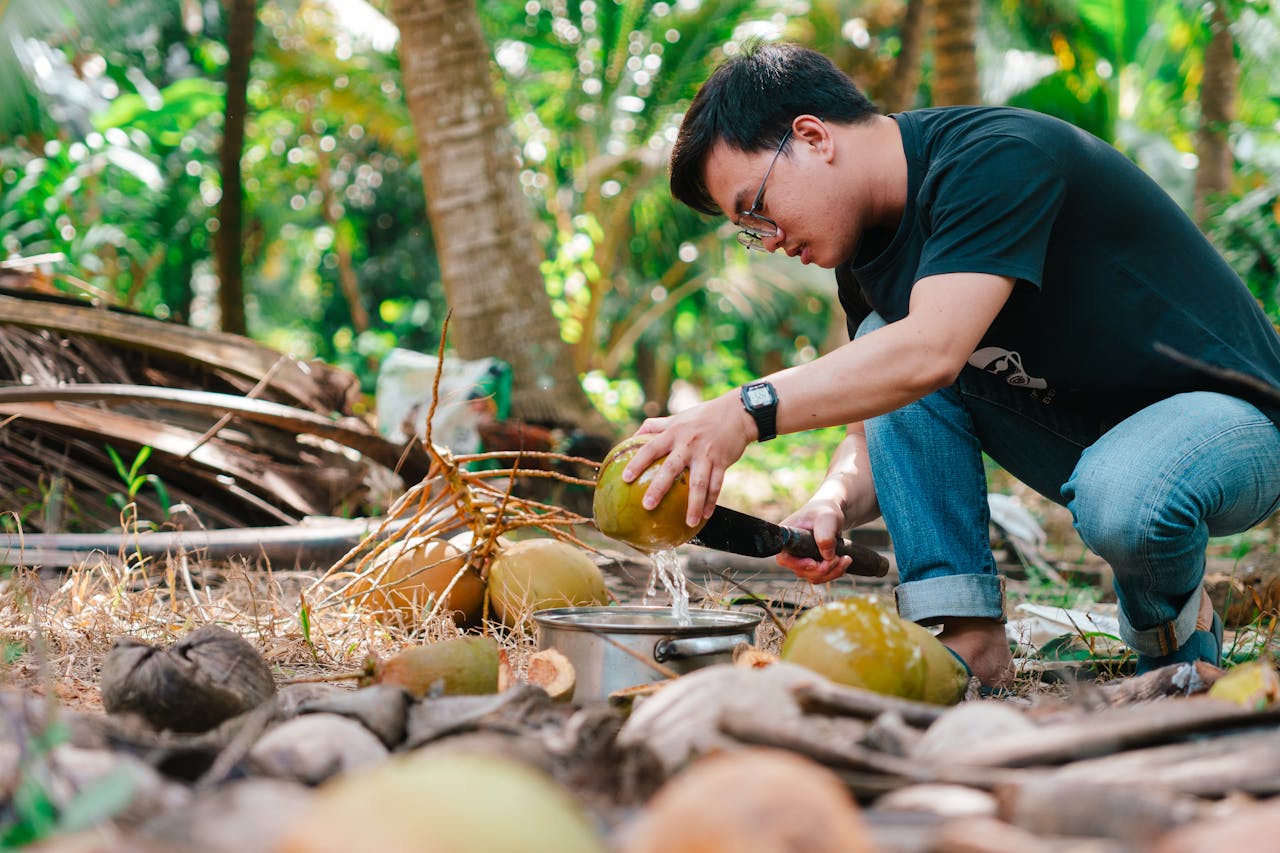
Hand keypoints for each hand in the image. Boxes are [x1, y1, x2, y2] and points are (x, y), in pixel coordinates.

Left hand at [620, 394, 754, 526]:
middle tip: (647, 506)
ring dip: (694, 505)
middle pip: (671, 469)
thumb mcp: (678, 417)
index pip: (651, 448)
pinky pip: (716, 485)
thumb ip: (656, 426)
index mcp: (674, 433)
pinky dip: (711, 501)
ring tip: (689, 522)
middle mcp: (688, 444)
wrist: (737, 413)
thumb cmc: (702, 416)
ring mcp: (706, 455)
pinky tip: (705, 516)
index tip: (625, 478)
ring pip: (699, 483)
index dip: (637, 462)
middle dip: (659, 488)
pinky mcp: (722, 462)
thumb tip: (633, 437)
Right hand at [775, 498, 851, 583]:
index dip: (797, 564)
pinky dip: (834, 572)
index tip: (814, 563)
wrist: (830, 517)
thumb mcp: (827, 518)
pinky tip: (844, 562)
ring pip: (813, 577)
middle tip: (839, 558)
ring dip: (832, 572)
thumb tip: (827, 556)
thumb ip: (826, 534)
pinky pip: (821, 577)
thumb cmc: (824, 513)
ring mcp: (801, 561)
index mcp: (787, 538)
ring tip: (846, 559)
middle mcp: (791, 552)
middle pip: (801, 571)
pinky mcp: (811, 566)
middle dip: (823, 569)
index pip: (784, 558)